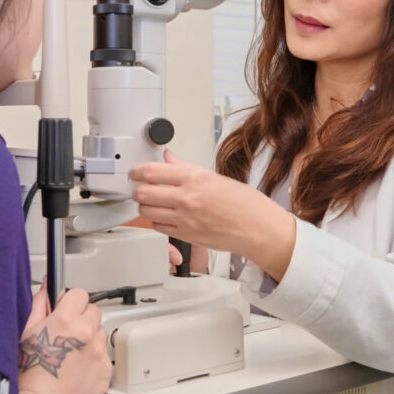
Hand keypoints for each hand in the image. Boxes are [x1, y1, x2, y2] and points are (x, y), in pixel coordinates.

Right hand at [17, 286, 111, 393]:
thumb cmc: (30, 375)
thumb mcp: (26, 333)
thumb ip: (39, 305)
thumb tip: (47, 287)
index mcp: (66, 320)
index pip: (79, 293)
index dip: (70, 301)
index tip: (65, 309)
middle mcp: (86, 333)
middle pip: (93, 310)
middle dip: (82, 317)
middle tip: (67, 333)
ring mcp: (99, 352)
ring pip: (100, 332)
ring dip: (89, 337)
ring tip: (71, 353)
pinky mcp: (106, 370)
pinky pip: (104, 355)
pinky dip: (94, 357)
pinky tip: (78, 367)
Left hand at [130, 150, 296, 280]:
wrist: (259, 229)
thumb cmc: (244, 203)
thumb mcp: (214, 177)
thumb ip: (185, 168)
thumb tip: (168, 158)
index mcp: (194, 177)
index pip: (151, 172)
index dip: (137, 172)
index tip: (134, 172)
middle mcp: (187, 197)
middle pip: (143, 192)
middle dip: (137, 189)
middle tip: (140, 187)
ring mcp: (184, 218)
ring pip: (146, 211)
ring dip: (144, 206)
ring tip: (151, 202)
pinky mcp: (185, 235)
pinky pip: (158, 227)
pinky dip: (156, 221)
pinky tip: (163, 216)